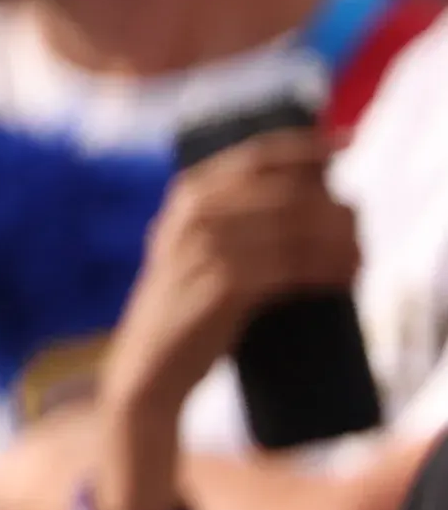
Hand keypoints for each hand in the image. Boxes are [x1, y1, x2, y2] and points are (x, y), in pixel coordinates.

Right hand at [101, 131, 353, 442]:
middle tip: (358, 227)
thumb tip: (316, 190)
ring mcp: (204, 250)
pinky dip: (325, 271)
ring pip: (294, 230)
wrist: (150, 366)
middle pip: (285, 193)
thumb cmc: (188, 307)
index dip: (304, 146)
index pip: (255, 156)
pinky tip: (344, 278)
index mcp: (186, 197)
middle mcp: (193, 216)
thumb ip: (235, 216)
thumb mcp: (197, 249)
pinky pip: (291, 268)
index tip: (343, 143)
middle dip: (330, 207)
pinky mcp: (222, 287)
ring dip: (338, 242)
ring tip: (358, 257)